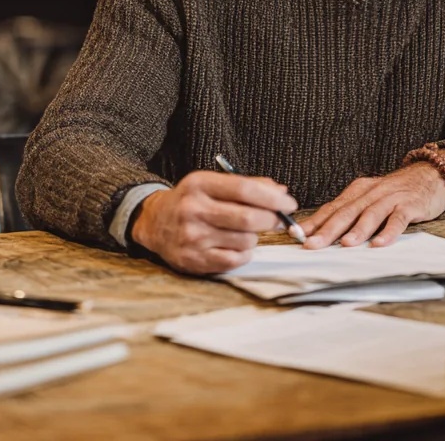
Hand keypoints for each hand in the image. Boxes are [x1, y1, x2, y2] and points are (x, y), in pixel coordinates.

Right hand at [130, 170, 297, 275]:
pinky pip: (234, 260)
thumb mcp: (212, 183)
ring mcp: (192, 237)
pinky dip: (245, 253)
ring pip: (245, 240)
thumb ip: (247, 184)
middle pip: (247, 218)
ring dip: (256, 237)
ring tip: (248, 231)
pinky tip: (238, 245)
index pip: (244, 189)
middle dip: (272, 219)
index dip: (272, 198)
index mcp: (199, 184)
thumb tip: (281, 192)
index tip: (290, 203)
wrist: (155, 223)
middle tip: (280, 220)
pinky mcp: (193, 260)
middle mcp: (194, 210)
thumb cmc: (192, 200)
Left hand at [299, 162, 444, 249]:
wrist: (429, 175)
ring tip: (345, 244)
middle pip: (346, 212)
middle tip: (312, 244)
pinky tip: (380, 243)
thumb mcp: (370, 198)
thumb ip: (352, 213)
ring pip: (370, 214)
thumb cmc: (396, 193)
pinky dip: (389, 232)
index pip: (332, 208)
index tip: (297, 234)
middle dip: (327, 229)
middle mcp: (371, 192)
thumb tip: (325, 233)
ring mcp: (390, 198)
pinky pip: (398, 219)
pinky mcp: (409, 205)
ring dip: (357, 230)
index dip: (314, 222)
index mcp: (358, 191)